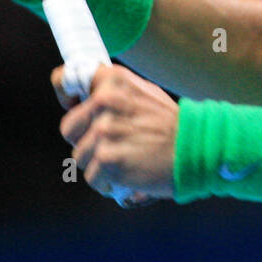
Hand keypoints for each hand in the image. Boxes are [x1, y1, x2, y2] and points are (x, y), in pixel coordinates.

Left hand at [54, 64, 178, 204]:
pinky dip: (109, 182)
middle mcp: (104, 101)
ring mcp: (104, 130)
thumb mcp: (144, 94)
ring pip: (81, 156)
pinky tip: (129, 176)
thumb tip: (88, 98)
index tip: (73, 105)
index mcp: (113, 80)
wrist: (197, 149)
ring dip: (100, 165)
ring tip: (128, 161)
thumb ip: (115, 94)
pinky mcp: (107, 158)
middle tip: (114, 144)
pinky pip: (93, 177)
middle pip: (70, 128)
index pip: (64, 79)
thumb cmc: (171, 126)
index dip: (65, 94)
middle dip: (86, 140)